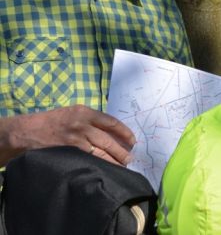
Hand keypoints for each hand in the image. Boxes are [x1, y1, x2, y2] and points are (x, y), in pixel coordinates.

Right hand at [11, 105, 134, 166]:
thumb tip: (110, 132)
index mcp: (85, 112)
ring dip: (113, 160)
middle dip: (121, 150)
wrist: (27, 131)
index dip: (124, 132)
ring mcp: (75, 139)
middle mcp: (82, 124)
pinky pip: (88, 159)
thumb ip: (90, 120)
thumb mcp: (72, 114)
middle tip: (130, 158)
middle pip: (108, 139)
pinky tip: (105, 169)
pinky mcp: (69, 151)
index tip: (132, 141)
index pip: (111, 122)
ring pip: (100, 152)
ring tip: (122, 166)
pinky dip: (98, 165)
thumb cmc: (51, 122)